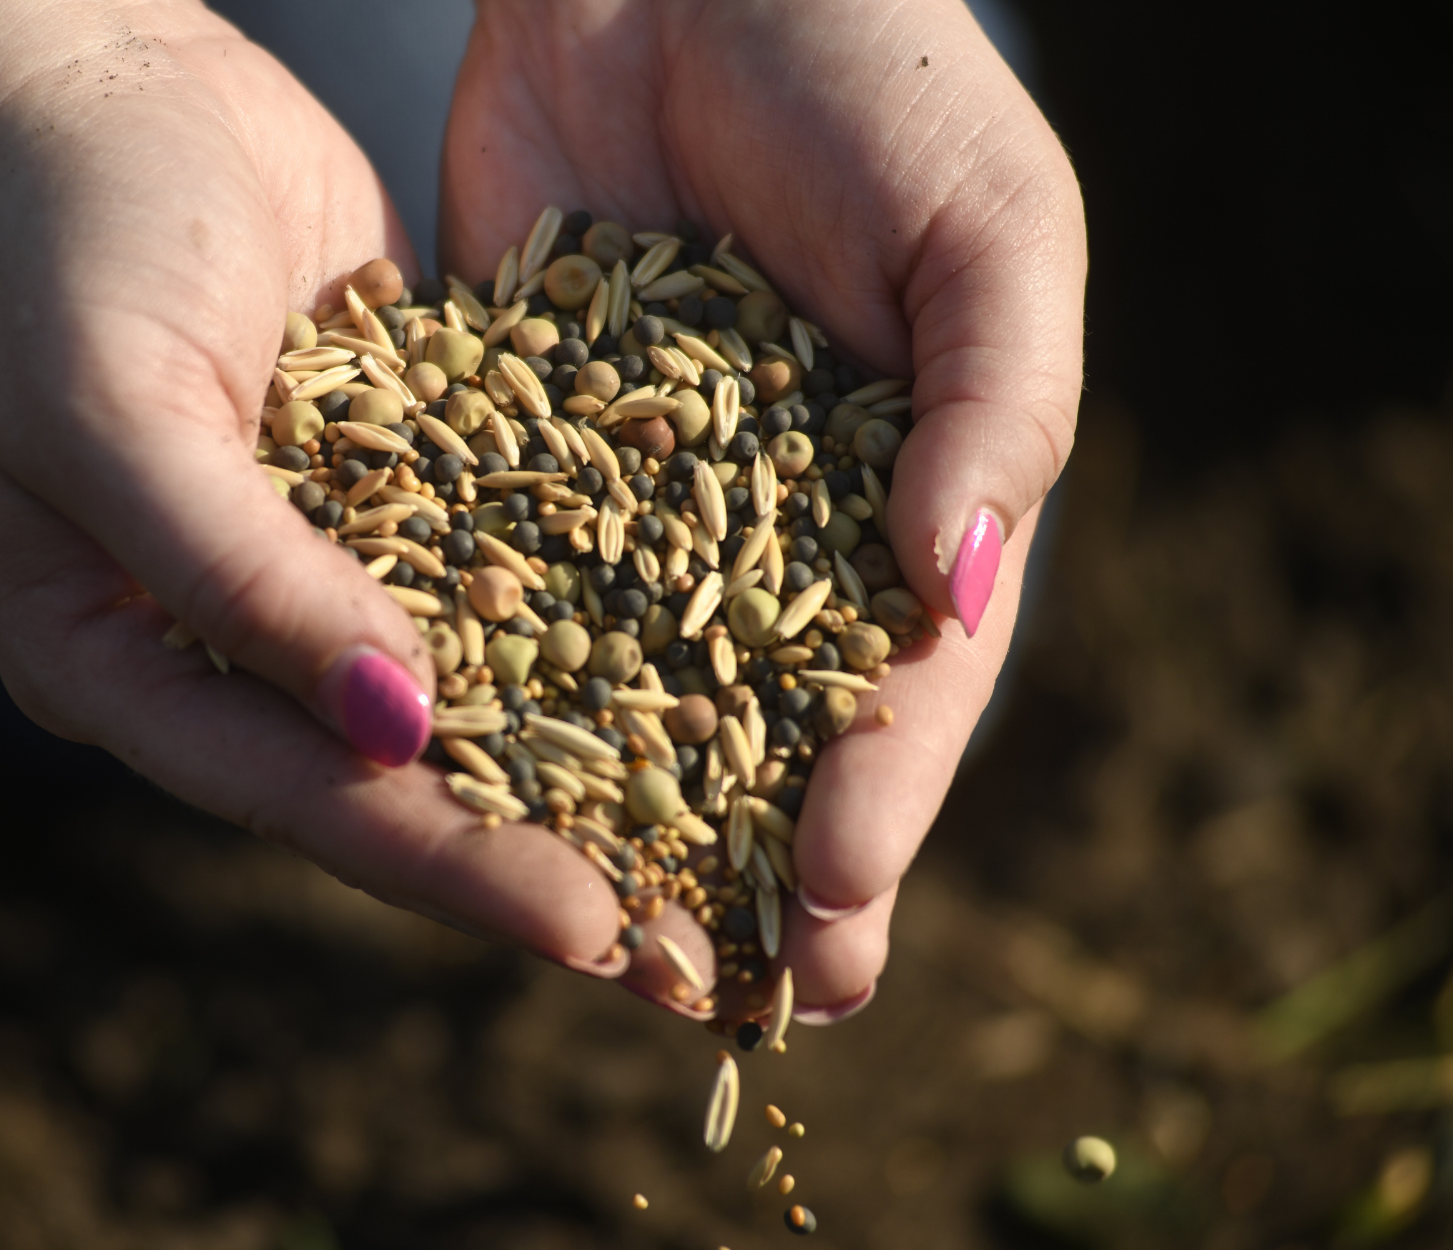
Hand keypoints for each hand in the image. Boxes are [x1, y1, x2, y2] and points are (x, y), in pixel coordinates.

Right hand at [0, 1, 639, 976]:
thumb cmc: (46, 240)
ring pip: (464, 685)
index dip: (445, 862)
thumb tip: (395, 729)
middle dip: (540, 852)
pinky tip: (710, 663)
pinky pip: (498, 560)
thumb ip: (242, 580)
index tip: (590, 927)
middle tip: (691, 945)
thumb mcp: (115, 416)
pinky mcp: (392, 474)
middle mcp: (218, 637)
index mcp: (112, 660)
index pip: (298, 793)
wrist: (80, 69)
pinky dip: (590, 613)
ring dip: (588, 759)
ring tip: (728, 835)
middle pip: (396, 774)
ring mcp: (311, 557)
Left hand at [443, 0, 1086, 1019]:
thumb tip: (951, 598)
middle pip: (762, 723)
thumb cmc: (881, 73)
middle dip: (748, 863)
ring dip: (611, 817)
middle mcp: (770, 519)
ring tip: (590, 940)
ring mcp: (636, 490)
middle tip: (725, 1004)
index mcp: (909, 495)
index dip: (878, 803)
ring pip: (621, 680)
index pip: (904, 685)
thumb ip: (1000, 410)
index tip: (833, 911)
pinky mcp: (513, 434)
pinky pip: (498, 569)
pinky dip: (479, 668)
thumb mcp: (992, 226)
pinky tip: (452, 771)